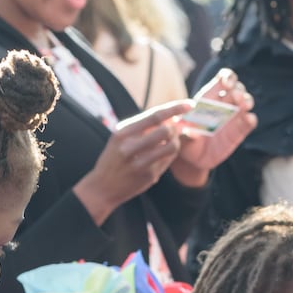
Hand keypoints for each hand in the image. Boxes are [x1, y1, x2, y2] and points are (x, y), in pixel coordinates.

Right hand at [73, 102, 189, 226]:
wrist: (103, 188)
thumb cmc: (114, 158)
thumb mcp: (119, 138)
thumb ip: (141, 127)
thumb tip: (170, 116)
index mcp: (122, 133)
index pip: (154, 115)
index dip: (175, 108)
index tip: (189, 104)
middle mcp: (130, 147)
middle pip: (166, 130)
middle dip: (174, 128)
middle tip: (173, 130)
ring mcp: (141, 163)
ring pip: (172, 146)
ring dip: (176, 141)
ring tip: (170, 141)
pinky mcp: (149, 176)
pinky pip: (169, 159)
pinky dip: (170, 154)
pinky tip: (163, 154)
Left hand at [173, 69, 257, 182]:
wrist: (193, 159)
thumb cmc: (185, 141)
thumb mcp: (182, 136)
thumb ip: (186, 133)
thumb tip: (190, 131)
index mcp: (209, 97)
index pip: (223, 79)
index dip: (228, 77)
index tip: (227, 84)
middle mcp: (224, 104)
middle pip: (237, 88)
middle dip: (239, 90)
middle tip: (236, 97)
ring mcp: (233, 117)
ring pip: (246, 101)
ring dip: (247, 100)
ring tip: (244, 105)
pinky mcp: (240, 131)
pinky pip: (250, 121)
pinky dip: (251, 119)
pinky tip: (248, 119)